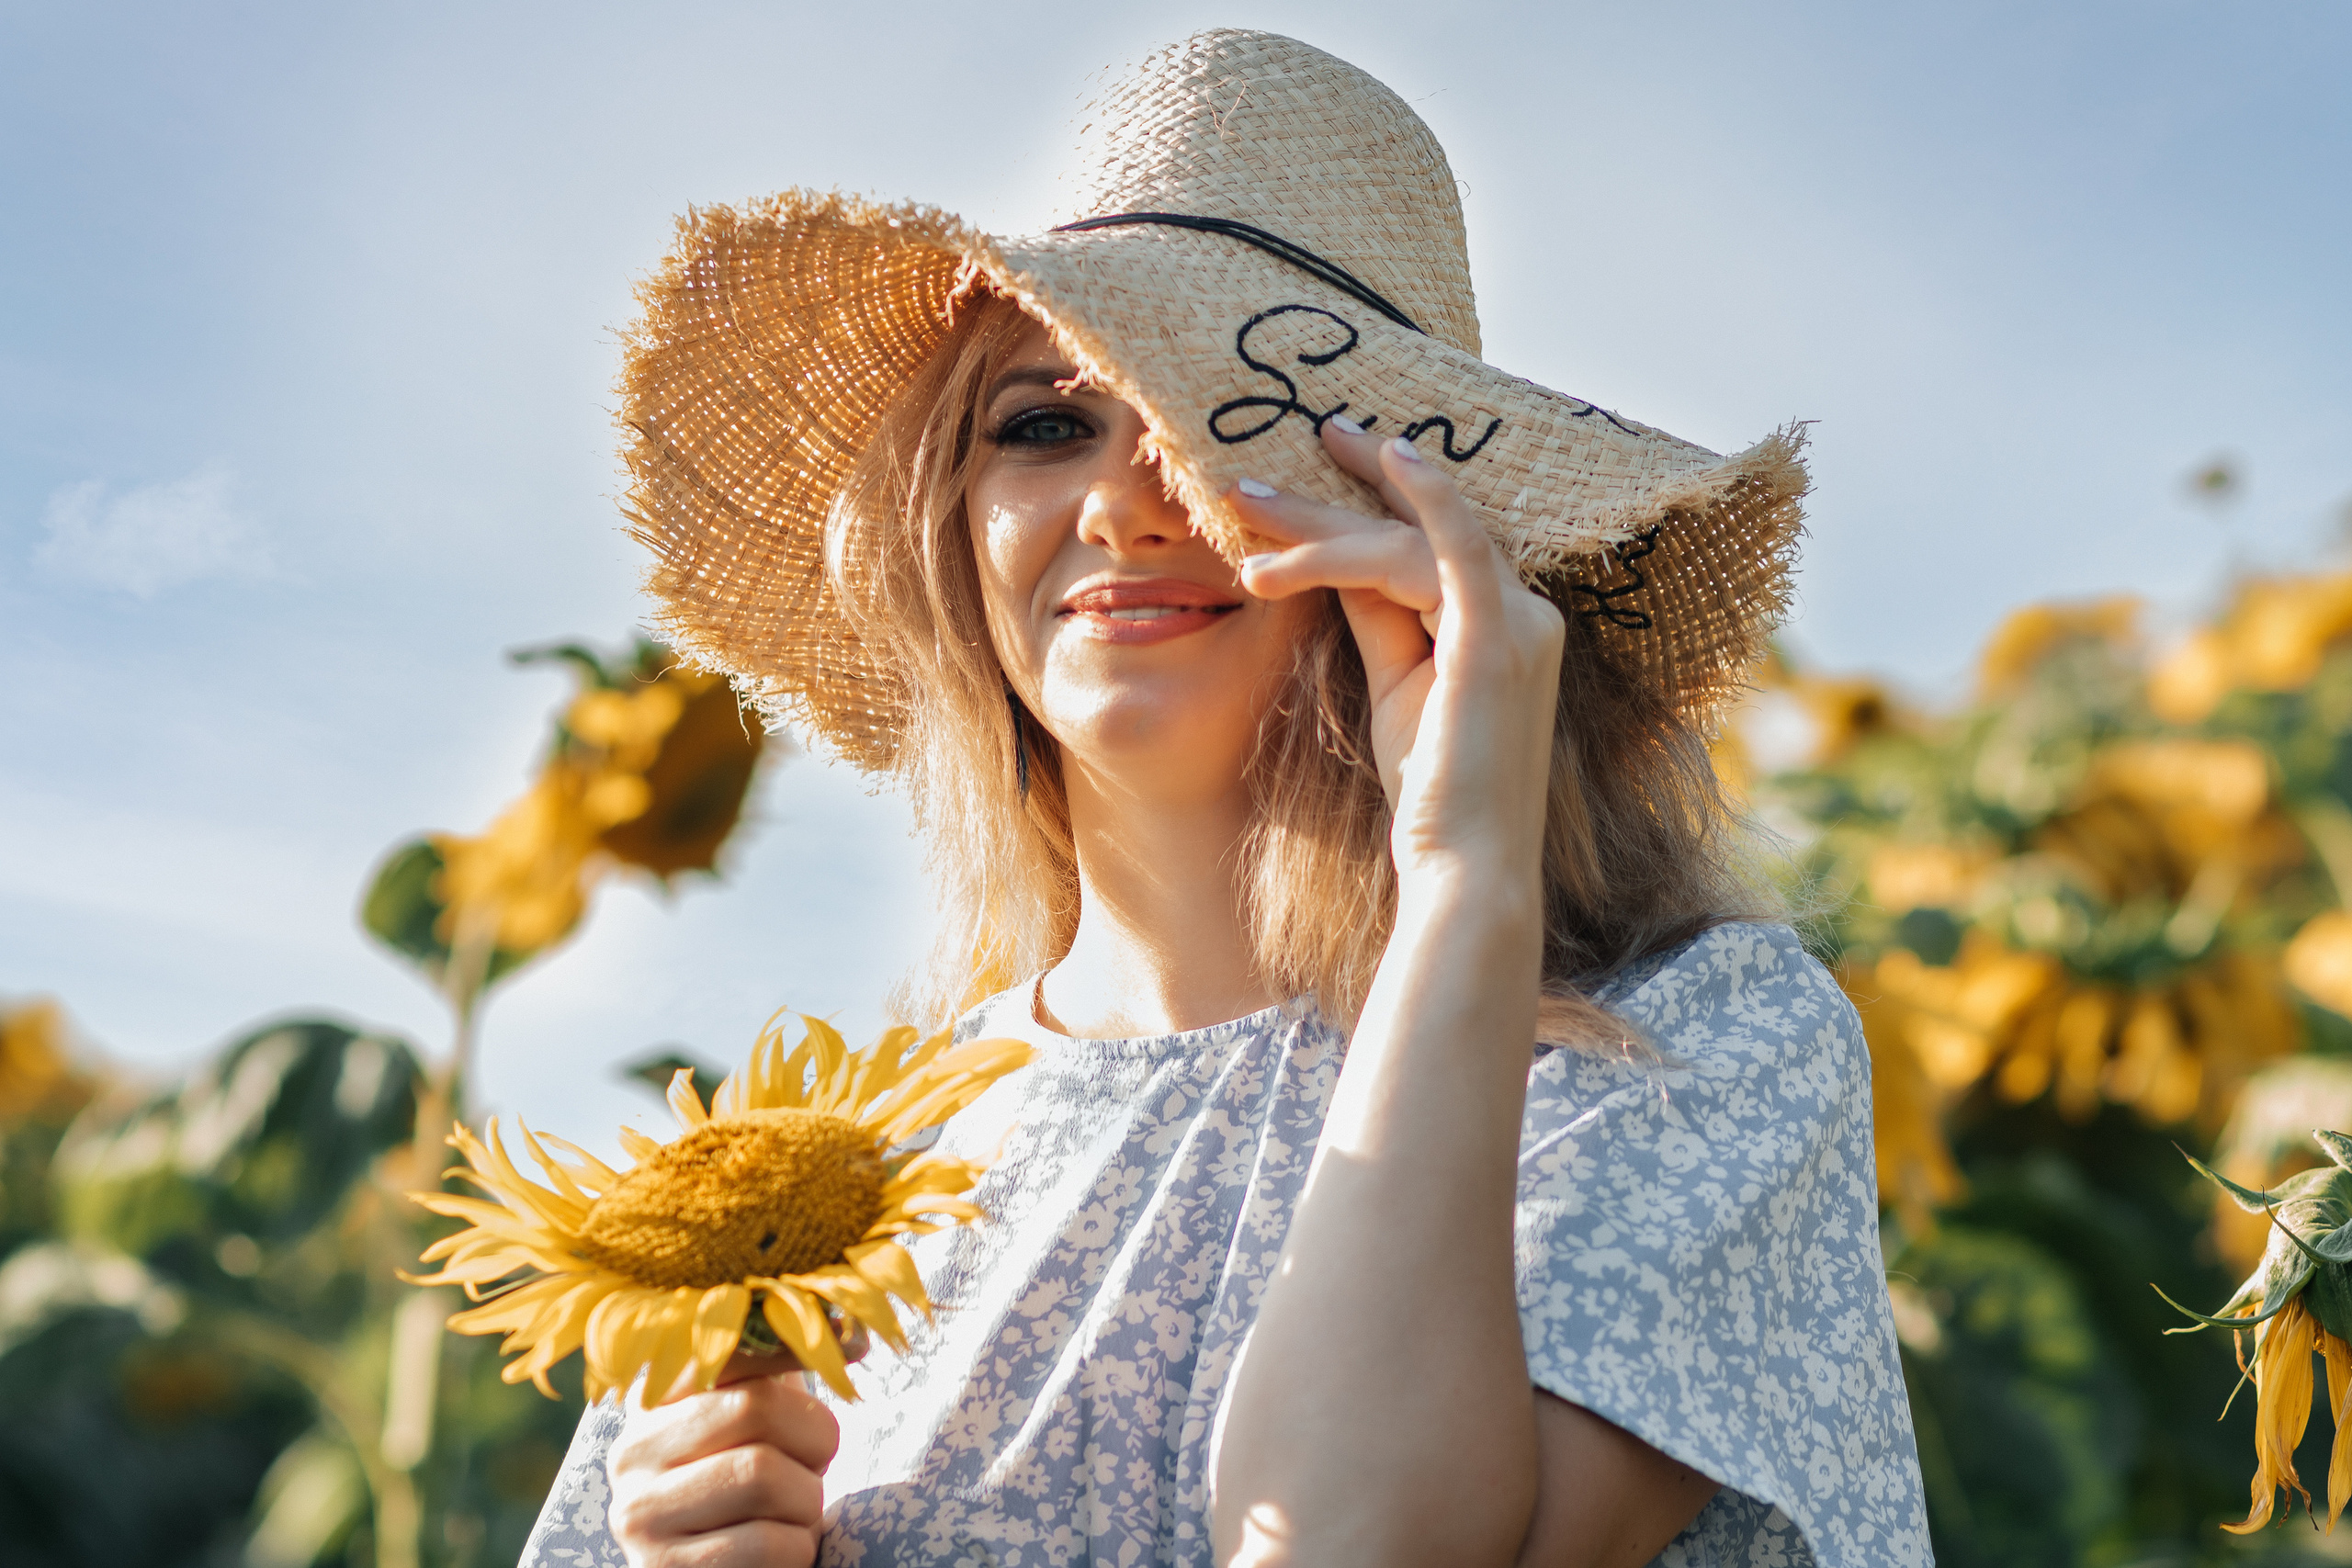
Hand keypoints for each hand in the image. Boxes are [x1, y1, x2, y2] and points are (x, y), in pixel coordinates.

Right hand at [606, 1350, 838, 1567]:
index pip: (725, 1344)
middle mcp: (632, 1452)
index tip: (849, 1344)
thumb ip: (786, 1366)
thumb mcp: (764, 1421)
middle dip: (813, 1440)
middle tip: (812, 1466)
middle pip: (754, 1406)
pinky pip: (768, 1546)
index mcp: (655, 1400)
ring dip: (807, 1504)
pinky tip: (777, 1554)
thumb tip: (852, 1333)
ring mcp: (640, 1516)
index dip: (792, 1344)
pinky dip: (797, 1551)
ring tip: (791, 1515)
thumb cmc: (757, 1493)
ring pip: (764, 1477)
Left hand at [1229, 423, 1563, 885]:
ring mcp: (1520, 622)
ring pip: (1406, 541)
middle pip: (1408, 534)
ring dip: (1320, 522)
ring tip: (1244, 509)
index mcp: (1502, 625)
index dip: (1360, 506)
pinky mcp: (1498, 640)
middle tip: (1247, 480)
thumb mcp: (1396, 683)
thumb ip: (1377, 614)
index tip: (1305, 469)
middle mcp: (1524, 612)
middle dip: (1325, 501)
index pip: (1421, 547)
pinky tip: (1378, 458)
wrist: (1465, 868)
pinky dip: (1423, 495)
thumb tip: (1335, 558)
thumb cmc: (1433, 792)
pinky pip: (1458, 544)